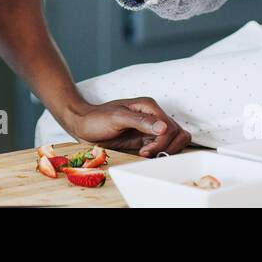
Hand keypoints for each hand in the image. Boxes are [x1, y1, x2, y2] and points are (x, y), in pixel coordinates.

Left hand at [64, 97, 191, 157]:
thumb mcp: (117, 118)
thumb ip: (140, 121)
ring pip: (174, 140)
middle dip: (166, 146)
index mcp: (149, 106)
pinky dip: (158, 153)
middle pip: (178, 133)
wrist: (83, 125)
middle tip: (147, 152)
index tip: (146, 149)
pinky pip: (162, 146)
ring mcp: (150, 128)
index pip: (170, 126)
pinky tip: (143, 155)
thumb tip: (164, 127)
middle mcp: (153, 116)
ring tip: (145, 154)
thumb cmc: (97, 118)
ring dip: (164, 150)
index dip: (162, 141)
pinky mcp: (145, 139)